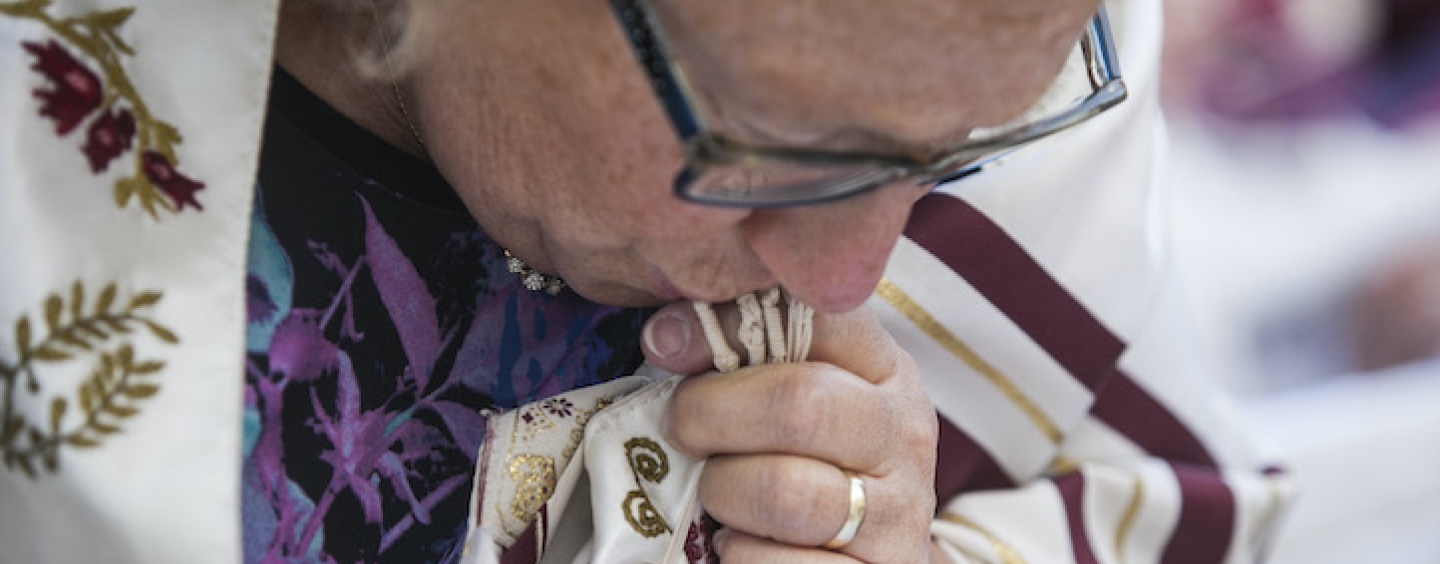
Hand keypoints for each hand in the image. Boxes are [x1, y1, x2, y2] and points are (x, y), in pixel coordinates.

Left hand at [641, 300, 937, 562]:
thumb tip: (668, 332)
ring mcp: (898, 517)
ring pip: (783, 493)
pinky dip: (738, 557)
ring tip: (717, 494)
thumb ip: (745, 356)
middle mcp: (903, 437)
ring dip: (723, 493)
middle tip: (682, 430)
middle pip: (799, 405)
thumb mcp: (789, 398)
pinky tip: (742, 543)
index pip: (816, 316)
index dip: (725, 323)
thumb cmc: (807, 464)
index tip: (666, 342)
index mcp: (884, 371)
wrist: (862, 561)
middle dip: (711, 414)